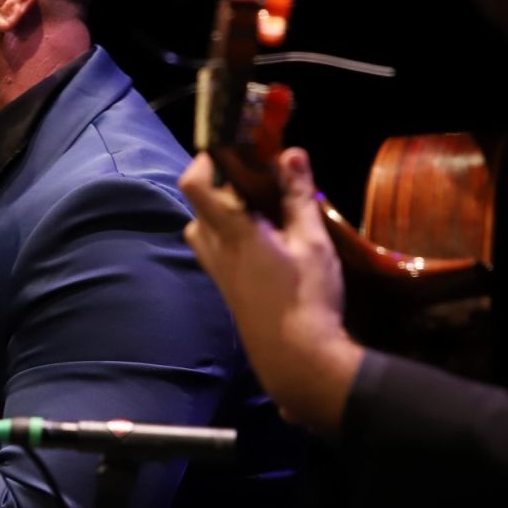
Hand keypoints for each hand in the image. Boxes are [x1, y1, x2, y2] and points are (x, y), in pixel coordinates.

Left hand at [179, 148, 361, 435]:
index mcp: (232, 231)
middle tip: (260, 177)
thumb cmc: (307, 298)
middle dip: (223, 182)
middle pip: (198, 202)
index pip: (196, 182)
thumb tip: (290, 152)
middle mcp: (214, 249)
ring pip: (203, 227)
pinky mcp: (226, 288)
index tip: (239, 147)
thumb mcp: (311, 241)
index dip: (208, 158)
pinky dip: (230, 233)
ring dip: (225, 210)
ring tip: (263, 208)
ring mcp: (217, 271)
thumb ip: (298, 195)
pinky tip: (265, 240)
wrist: (297, 360)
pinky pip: (215, 248)